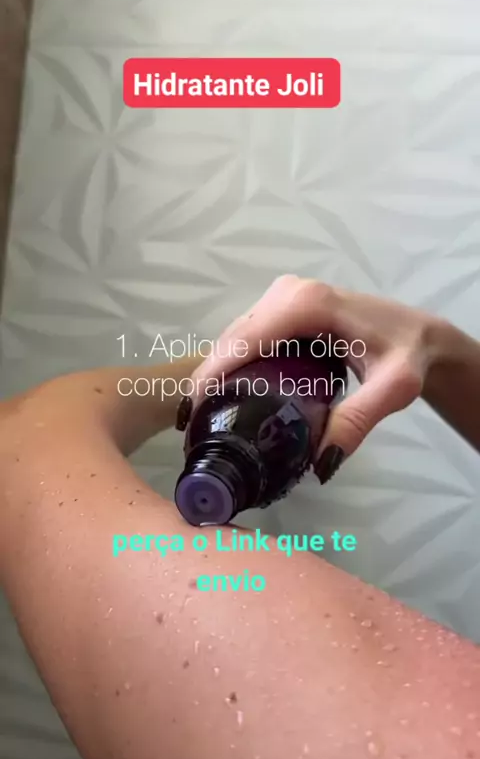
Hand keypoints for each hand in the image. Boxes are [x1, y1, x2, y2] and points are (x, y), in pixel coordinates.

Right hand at [192, 275, 442, 482]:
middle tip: (195, 429)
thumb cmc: (408, 356)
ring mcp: (283, 295)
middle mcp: (287, 293)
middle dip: (207, 381)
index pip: (242, 341)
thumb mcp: (391, 390)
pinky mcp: (283, 305)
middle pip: (231, 339)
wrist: (421, 335)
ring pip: (235, 337)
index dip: (211, 376)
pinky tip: (229, 396)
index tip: (192, 416)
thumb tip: (319, 465)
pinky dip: (233, 364)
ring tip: (206, 418)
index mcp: (305, 305)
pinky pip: (248, 336)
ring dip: (217, 374)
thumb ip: (356, 422)